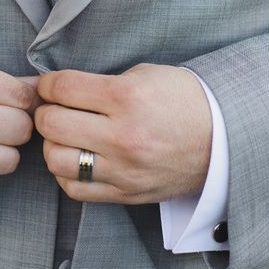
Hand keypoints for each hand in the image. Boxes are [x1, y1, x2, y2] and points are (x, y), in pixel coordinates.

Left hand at [34, 63, 211, 203]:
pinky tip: (79, 158)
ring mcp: (123, 169)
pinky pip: (75, 188)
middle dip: (46, 111)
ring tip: (66, 135)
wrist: (222, 138)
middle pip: (51, 124)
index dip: (48, 84)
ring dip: (53, 144)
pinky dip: (67, 172)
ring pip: (56, 159)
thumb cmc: (184, 101)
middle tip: (55, 108)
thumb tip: (58, 89)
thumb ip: (101, 83)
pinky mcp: (125, 193)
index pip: (63, 89)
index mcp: (128, 97)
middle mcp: (123, 135)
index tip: (50, 85)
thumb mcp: (147, 75)